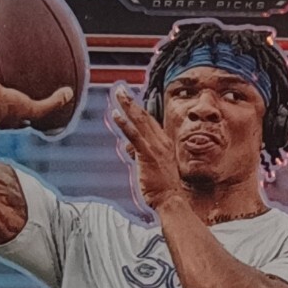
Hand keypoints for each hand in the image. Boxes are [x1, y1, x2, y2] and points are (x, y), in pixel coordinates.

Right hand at [0, 51, 72, 132]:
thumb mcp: (35, 109)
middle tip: (21, 71)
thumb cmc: (8, 109)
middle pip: (7, 88)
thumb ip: (53, 103)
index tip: (35, 94)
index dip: (28, 102)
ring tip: (5, 55)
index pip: (19, 109)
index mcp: (8, 112)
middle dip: (13, 81)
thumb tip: (70, 93)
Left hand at [111, 87, 184, 211]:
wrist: (170, 198)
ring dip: (127, 105)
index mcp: (164, 143)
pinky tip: (117, 115)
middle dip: (131, 101)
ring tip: (117, 94)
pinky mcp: (148, 154)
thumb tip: (130, 150)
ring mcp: (155, 147)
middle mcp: (161, 141)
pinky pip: (135, 136)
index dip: (138, 108)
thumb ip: (142, 155)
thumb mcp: (154, 167)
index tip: (129, 98)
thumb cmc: (162, 187)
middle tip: (120, 89)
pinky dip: (125, 124)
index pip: (149, 121)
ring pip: (139, 121)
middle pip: (144, 116)